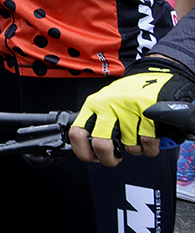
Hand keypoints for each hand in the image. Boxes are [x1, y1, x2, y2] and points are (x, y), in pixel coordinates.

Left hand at [70, 58, 194, 166]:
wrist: (155, 74)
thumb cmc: (128, 93)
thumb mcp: (104, 103)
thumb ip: (96, 122)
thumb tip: (88, 147)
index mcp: (93, 105)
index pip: (77, 132)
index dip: (82, 151)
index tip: (91, 157)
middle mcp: (107, 105)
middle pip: (101, 144)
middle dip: (108, 159)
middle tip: (114, 158)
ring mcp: (127, 107)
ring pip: (129, 147)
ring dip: (135, 149)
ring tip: (137, 139)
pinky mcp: (147, 110)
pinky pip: (147, 143)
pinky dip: (150, 147)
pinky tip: (149, 138)